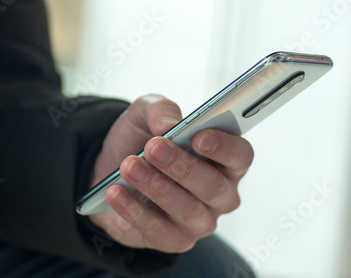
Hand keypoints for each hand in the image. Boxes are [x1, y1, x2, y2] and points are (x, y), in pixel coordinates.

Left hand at [89, 94, 253, 252]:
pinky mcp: (173, 240)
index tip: (198, 136)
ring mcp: (198, 221)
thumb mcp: (145, 113)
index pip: (240, 156)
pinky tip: (116, 192)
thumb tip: (168, 125)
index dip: (224, 148)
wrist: (110, 167)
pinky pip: (159, 231)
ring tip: (128, 166)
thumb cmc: (141, 139)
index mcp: (223, 159)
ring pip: (189, 212)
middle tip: (153, 147)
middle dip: (182, 167)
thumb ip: (160, 110)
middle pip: (214, 187)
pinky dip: (135, 211)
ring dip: (157, 188)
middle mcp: (219, 194)